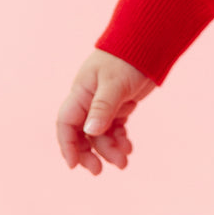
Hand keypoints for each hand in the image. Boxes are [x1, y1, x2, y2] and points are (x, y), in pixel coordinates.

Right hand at [56, 49, 156, 174]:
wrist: (147, 43)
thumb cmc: (127, 59)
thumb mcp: (114, 84)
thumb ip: (103, 107)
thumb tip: (90, 131)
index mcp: (81, 94)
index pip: (66, 124)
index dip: (67, 146)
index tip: (74, 166)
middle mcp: (89, 101)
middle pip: (83, 134)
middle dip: (90, 153)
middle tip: (100, 171)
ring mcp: (105, 104)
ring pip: (102, 134)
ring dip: (110, 148)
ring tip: (124, 160)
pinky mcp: (120, 104)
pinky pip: (115, 128)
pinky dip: (120, 139)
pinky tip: (129, 148)